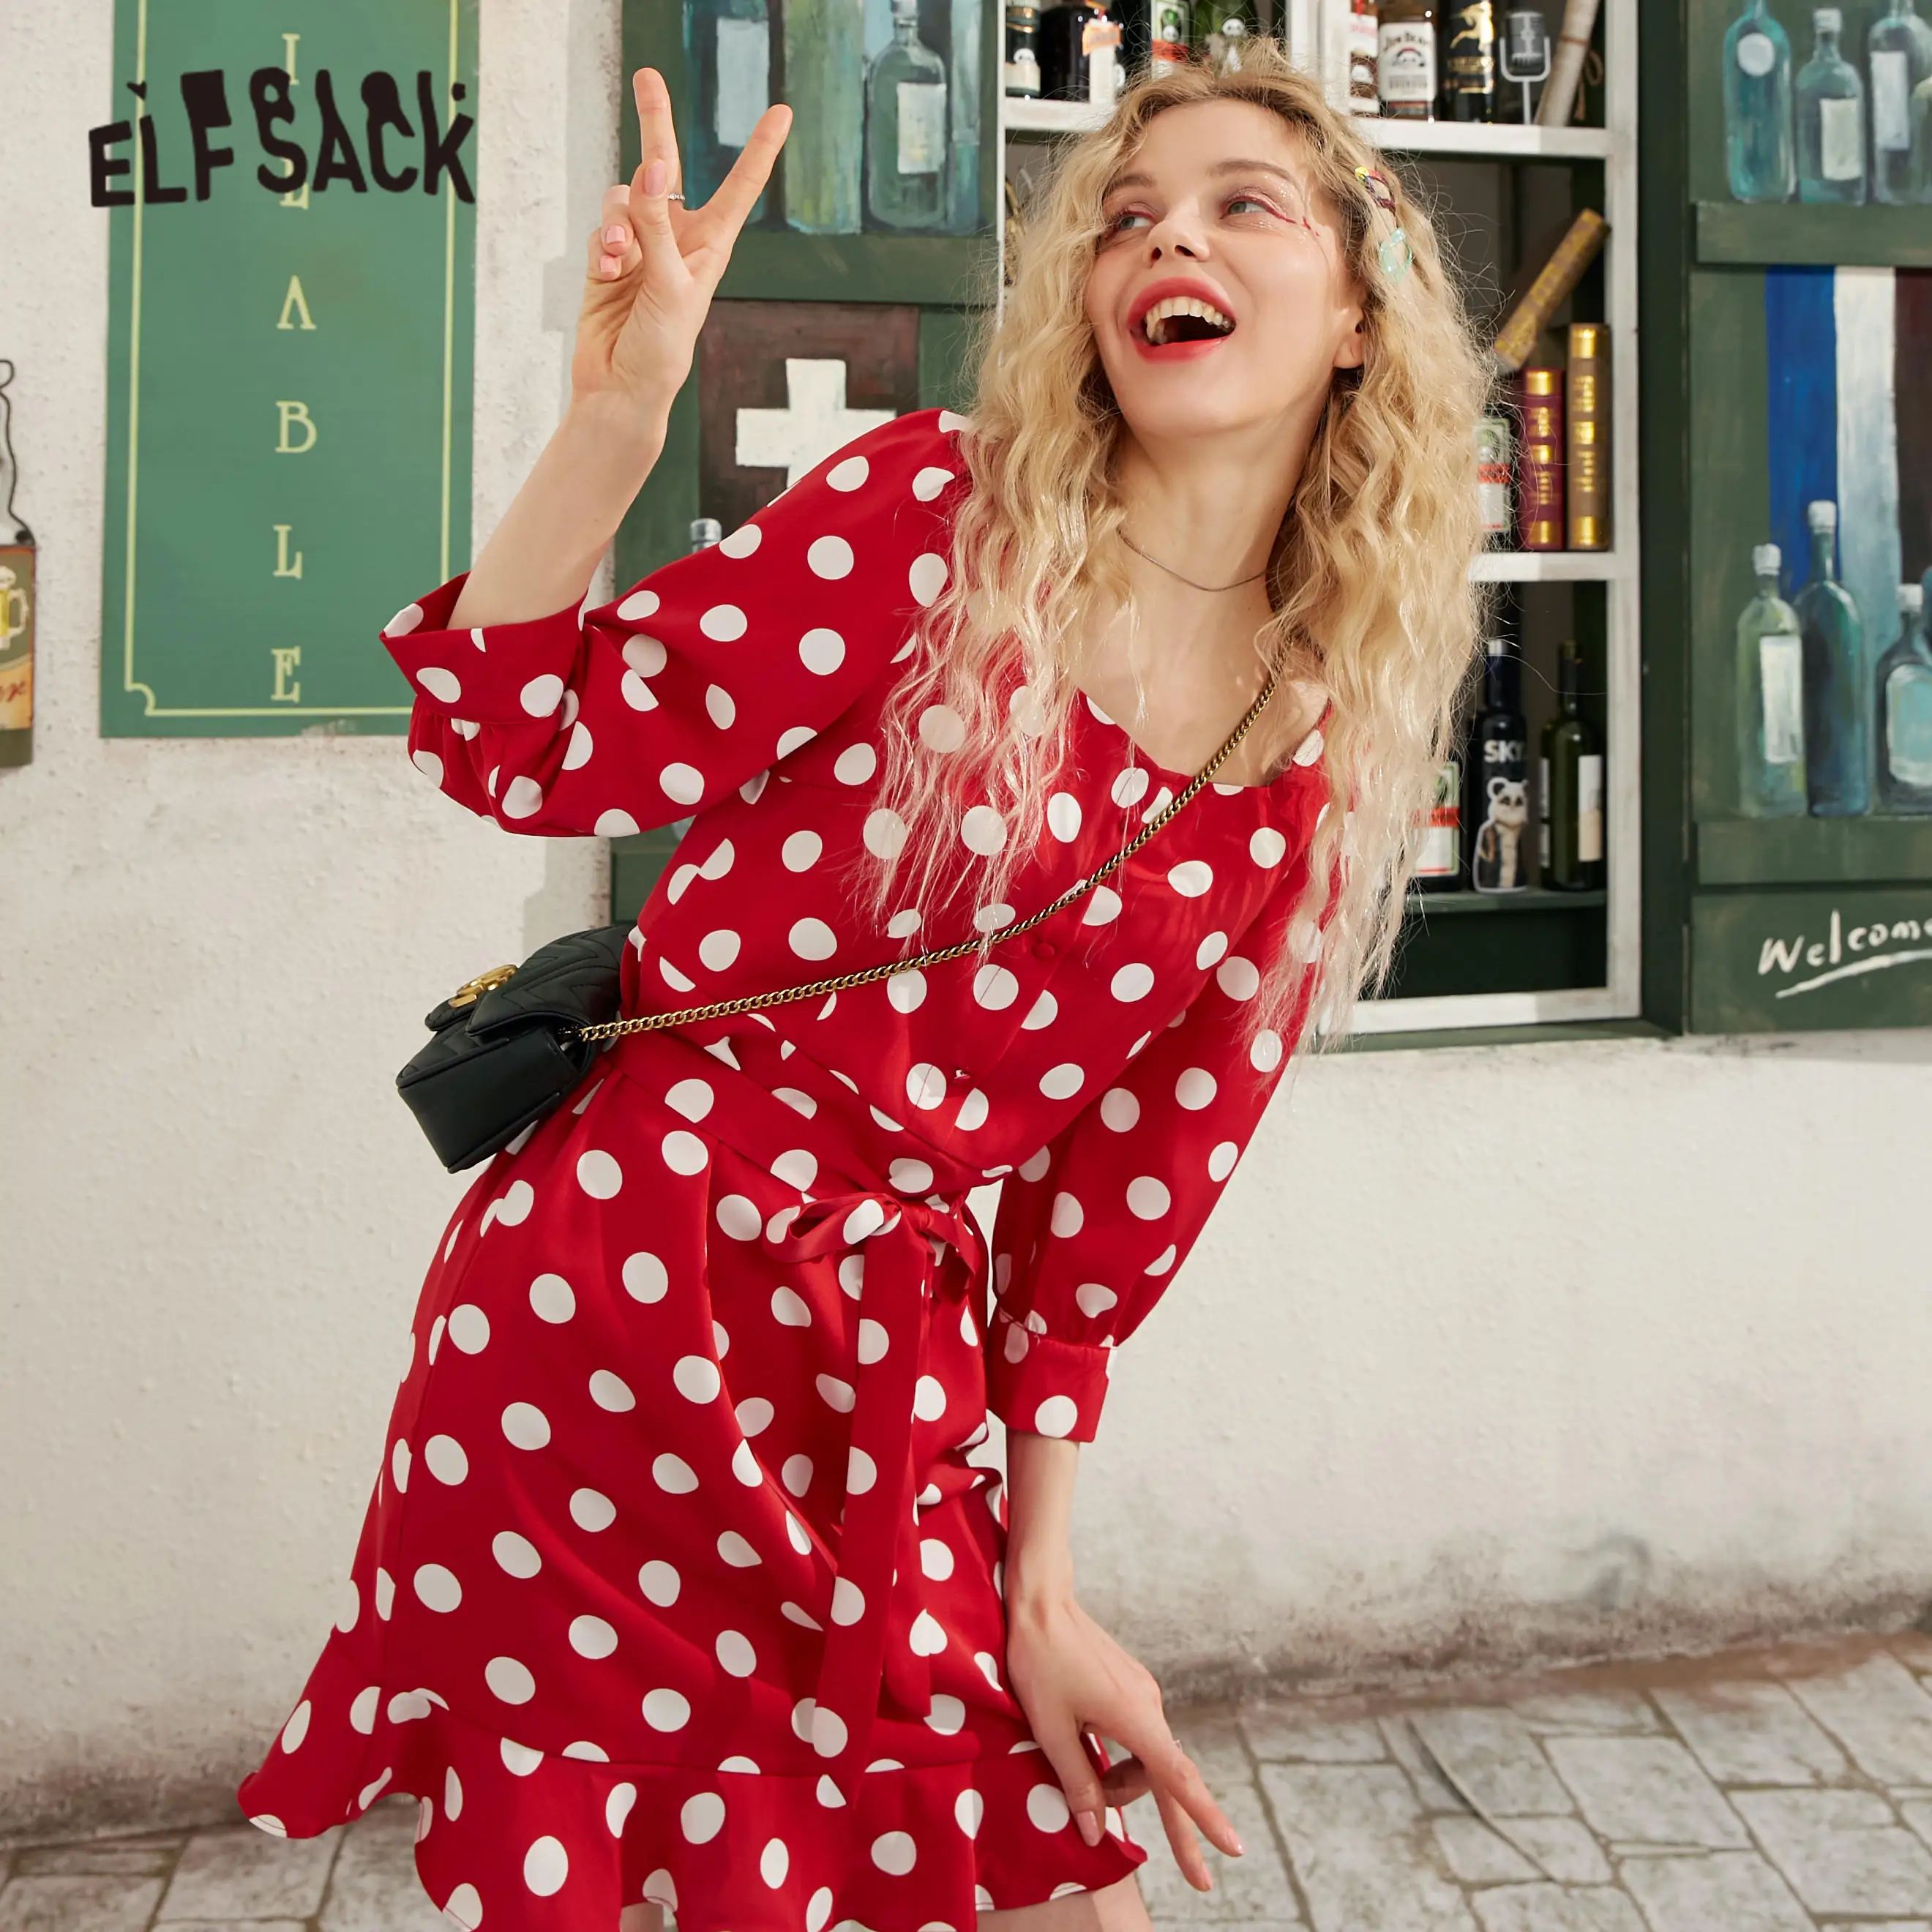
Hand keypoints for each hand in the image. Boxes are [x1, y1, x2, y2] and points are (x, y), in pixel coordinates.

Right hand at [572, 67, 790, 426]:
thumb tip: (649, 169)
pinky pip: (602, 229)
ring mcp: (640, 245)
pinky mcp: (607, 258)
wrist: (622, 386)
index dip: (759, 149)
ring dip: (620, 221)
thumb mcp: (670, 285)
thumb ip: (657, 226)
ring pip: (623, 197)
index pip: (739, 187)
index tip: (781, 112)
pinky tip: (609, 273)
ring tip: (623, 259)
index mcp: (711, 246)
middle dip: (656, 121)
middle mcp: (677, 238)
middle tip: (647, 76)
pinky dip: (603, 247)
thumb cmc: (662, 348)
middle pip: (665, 166)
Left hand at [1004, 1590, 1243, 1888]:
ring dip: (1124, 1781)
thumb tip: (1097, 1834)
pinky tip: (1088, 1747)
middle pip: (1169, 1779)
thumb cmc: (1040, 1662)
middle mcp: (1149, 1706)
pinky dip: (1122, 1759)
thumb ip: (1078, 1783)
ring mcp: (1143, 1694)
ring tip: (1079, 1769)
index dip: (1205, 1817)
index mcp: (1135, 1717)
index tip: (1234, 1848)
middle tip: (1199, 1881)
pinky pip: (1137, 1738)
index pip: (1178, 1778)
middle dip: (1181, 1828)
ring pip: (1147, 1759)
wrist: (1042, 1603)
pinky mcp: (1132, 1687)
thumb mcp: (1050, 1729)